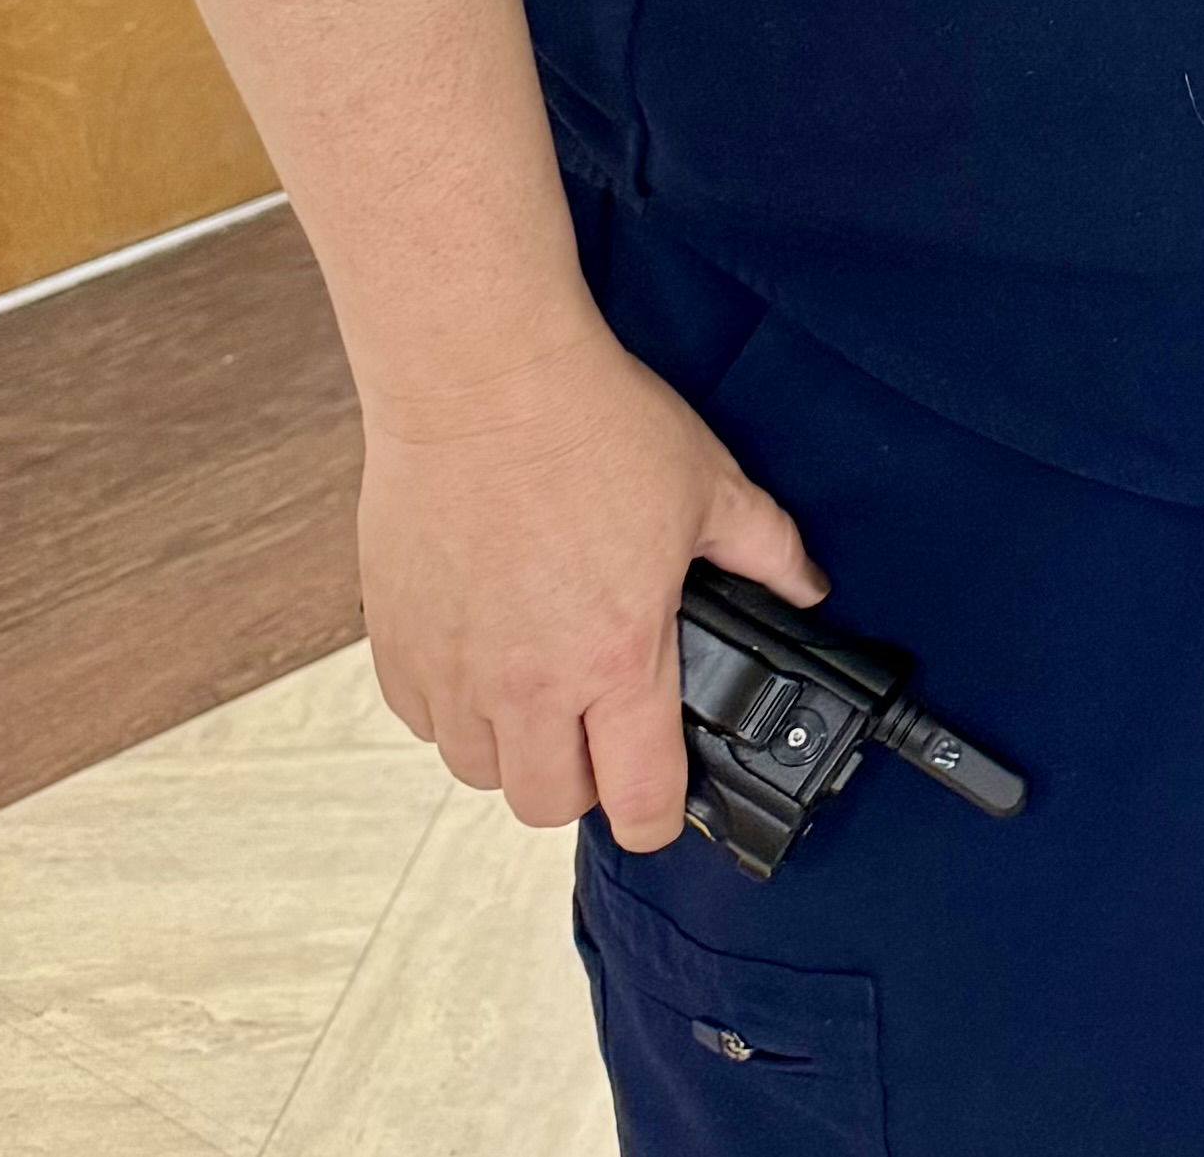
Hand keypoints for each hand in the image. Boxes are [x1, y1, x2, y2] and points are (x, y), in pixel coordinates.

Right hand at [358, 308, 819, 847]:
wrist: (483, 384)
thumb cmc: (592, 426)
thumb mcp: (709, 486)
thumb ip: (766, 550)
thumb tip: (806, 588)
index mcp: (616, 656)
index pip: (637, 800)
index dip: (660, 818)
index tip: (665, 804)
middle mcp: (529, 684)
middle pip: (550, 804)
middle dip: (585, 783)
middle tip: (604, 725)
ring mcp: (455, 672)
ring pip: (480, 771)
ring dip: (516, 747)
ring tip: (545, 682)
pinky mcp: (398, 647)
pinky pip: (422, 721)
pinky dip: (455, 708)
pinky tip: (487, 652)